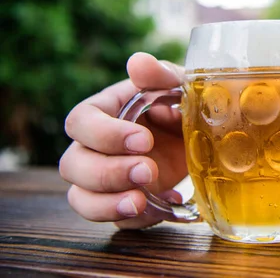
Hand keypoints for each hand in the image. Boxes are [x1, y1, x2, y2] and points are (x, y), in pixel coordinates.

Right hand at [59, 52, 188, 228]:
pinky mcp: (123, 201)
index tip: (144, 140)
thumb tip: (138, 63)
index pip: (81, 122)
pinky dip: (137, 219)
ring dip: (106, 204)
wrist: (206, 137)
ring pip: (80, 198)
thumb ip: (160, 75)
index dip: (106, 134)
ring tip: (141, 202)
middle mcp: (96, 146)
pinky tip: (167, 205)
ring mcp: (107, 178)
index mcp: (105, 111)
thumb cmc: (184, 104)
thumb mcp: (179, 86)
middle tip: (147, 171)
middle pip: (72, 165)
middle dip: (107, 172)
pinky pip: (113, 219)